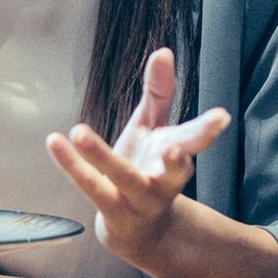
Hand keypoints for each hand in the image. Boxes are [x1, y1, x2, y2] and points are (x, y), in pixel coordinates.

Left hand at [45, 48, 229, 264]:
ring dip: (101, 156)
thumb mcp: (154, 128)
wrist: (137, 226)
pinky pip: (90, 186)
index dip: (208, 129)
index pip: (196, 141)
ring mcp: (138, 199)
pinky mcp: (111, 210)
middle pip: (173, 173)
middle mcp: (164, 181)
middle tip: (177, 147)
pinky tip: (55, 142)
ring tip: (80, 132)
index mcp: (177, 156)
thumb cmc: (147, 167)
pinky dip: (71, 165)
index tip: (221, 117)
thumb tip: (163, 51)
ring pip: (122, 178)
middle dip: (178, 161)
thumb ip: (160, 92)